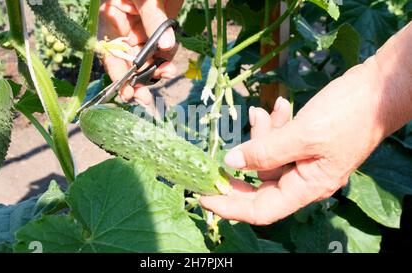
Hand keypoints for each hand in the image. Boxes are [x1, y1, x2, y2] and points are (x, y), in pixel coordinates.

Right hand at [99, 0, 183, 104]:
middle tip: (145, 98)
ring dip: (155, 73)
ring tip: (166, 74)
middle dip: (137, 82)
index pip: (111, 55)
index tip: (127, 93)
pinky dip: (167, 61)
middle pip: (129, 64)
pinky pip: (164, 53)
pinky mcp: (162, 30)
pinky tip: (170, 66)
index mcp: (112, 21)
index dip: (118, 76)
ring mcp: (145, 32)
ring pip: (147, 61)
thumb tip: (166, 46)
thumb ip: (152, 18)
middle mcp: (126, 31)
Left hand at [200, 60, 389, 224]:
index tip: (203, 195)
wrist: (380, 89)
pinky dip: (274, 126)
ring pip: (268, 157)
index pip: (260, 210)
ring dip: (260, 135)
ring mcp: (305, 161)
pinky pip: (280, 141)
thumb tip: (231, 163)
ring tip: (261, 111)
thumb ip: (265, 151)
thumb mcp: (303, 134)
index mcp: (307, 187)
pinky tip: (278, 105)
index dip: (230, 206)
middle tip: (216, 153)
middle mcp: (304, 179)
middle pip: (259, 183)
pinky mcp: (305, 142)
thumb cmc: (349, 114)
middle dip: (239, 164)